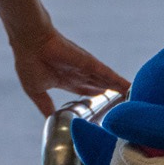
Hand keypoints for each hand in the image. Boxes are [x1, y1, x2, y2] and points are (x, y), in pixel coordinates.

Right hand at [12, 30, 130, 116]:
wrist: (29, 43)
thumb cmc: (28, 62)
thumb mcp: (36, 91)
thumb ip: (45, 106)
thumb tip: (49, 121)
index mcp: (65, 80)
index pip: (86, 92)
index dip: (96, 100)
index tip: (106, 108)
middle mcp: (78, 73)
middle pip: (101, 87)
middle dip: (112, 96)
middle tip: (126, 106)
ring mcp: (85, 68)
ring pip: (107, 81)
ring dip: (119, 89)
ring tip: (135, 97)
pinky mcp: (89, 63)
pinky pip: (108, 74)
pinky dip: (119, 81)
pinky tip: (130, 87)